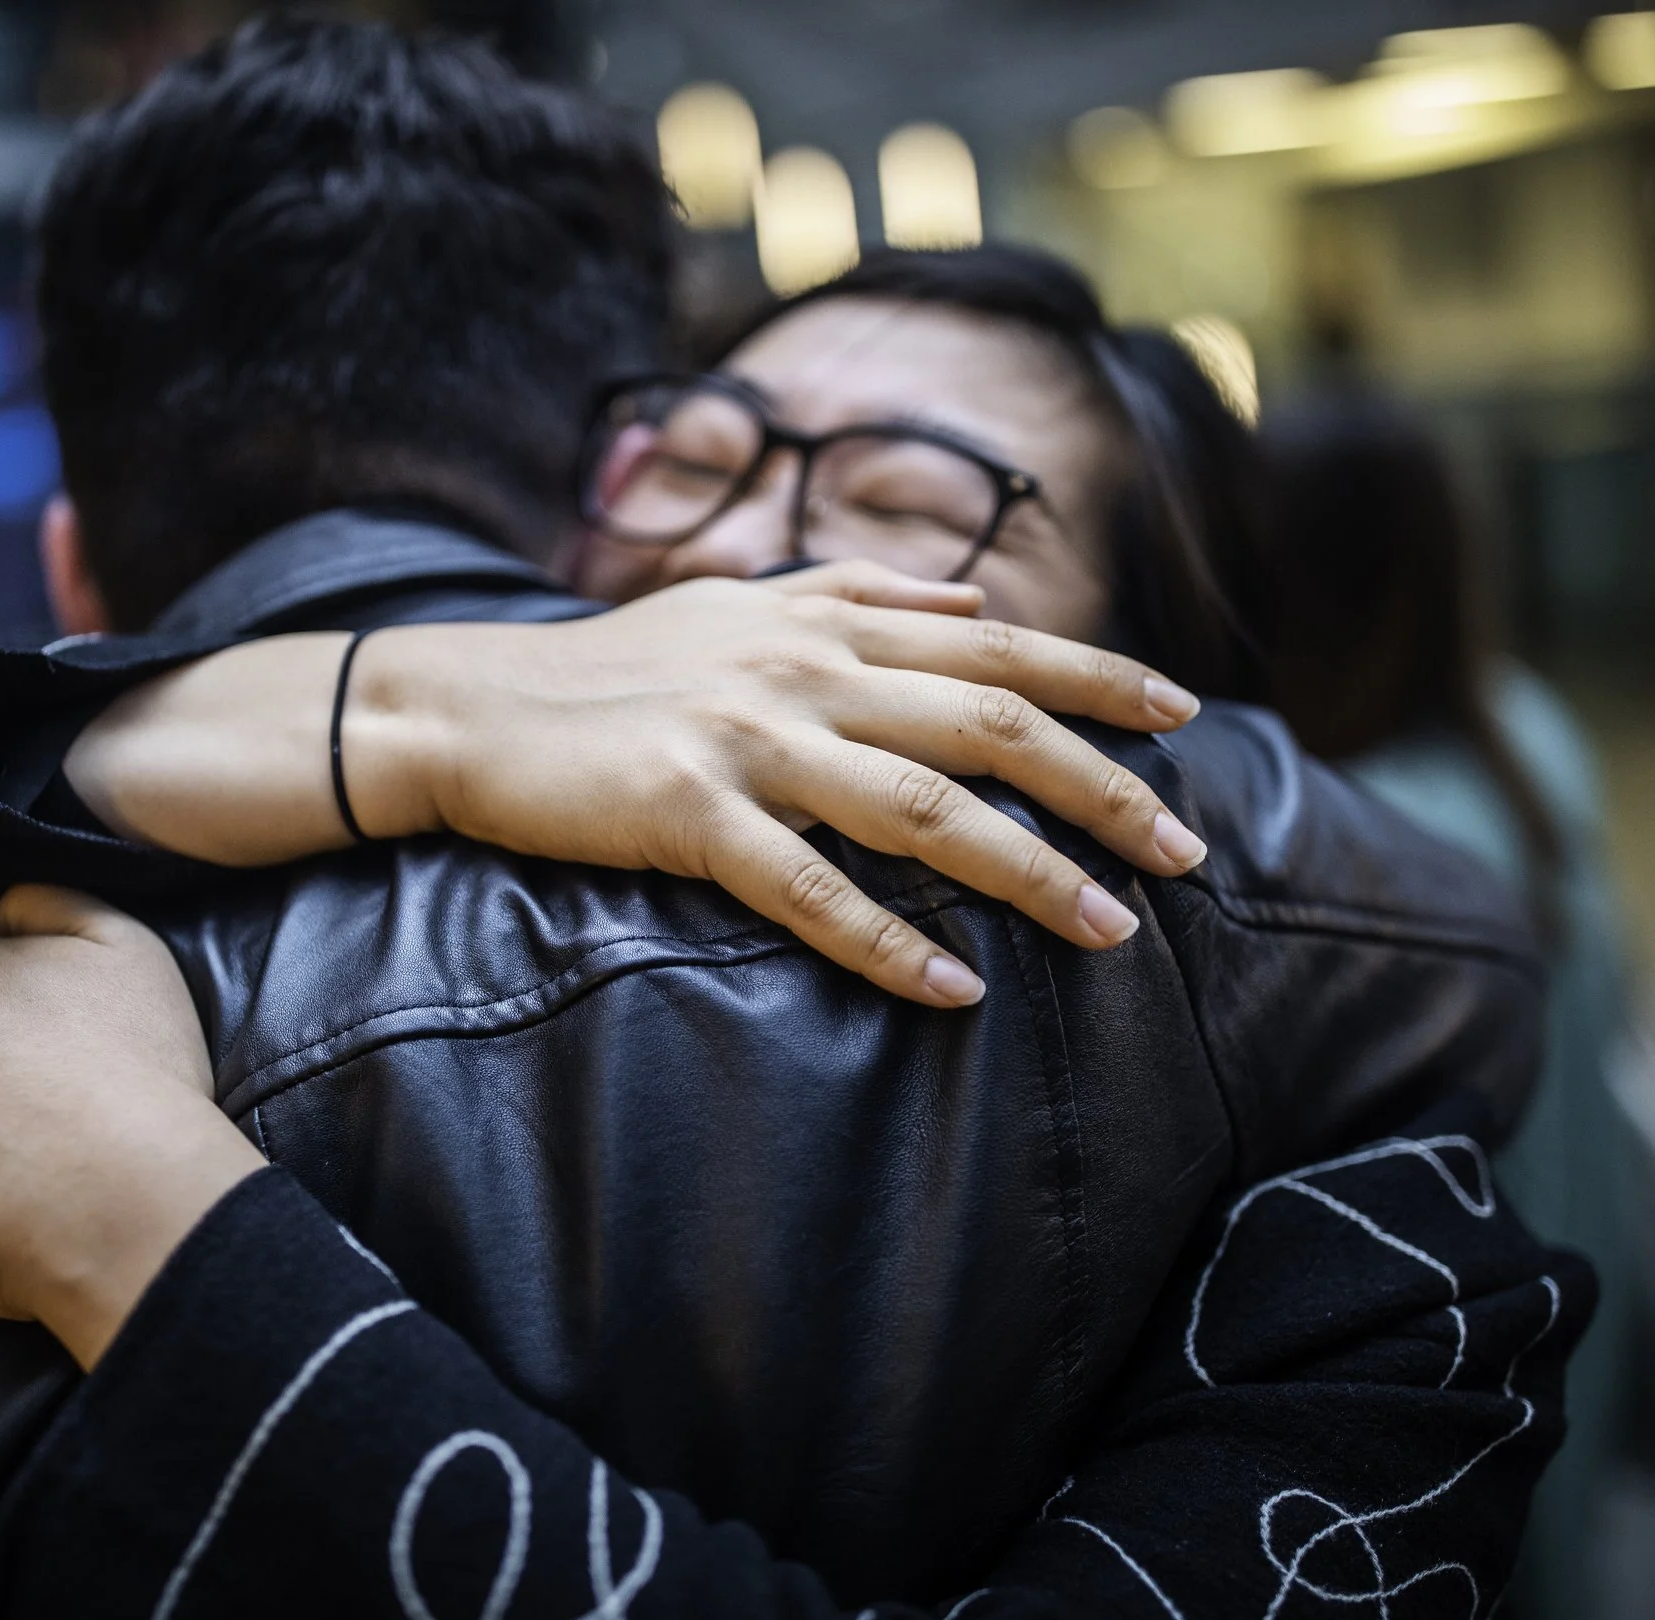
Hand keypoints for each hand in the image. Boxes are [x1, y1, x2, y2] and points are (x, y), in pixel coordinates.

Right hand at [69, 561, 1205, 1008]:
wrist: (468, 707)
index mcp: (823, 616)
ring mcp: (745, 738)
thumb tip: (969, 594)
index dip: (1096, 675)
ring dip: (1027, 870)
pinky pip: (808, 889)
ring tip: (1108, 930)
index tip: (1184, 714)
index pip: (992, 639)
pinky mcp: (684, 811)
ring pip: (922, 806)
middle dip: (1101, 783)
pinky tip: (954, 993)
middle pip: (987, 721)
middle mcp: (801, 667)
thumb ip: (859, 591)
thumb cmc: (612, 668)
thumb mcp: (739, 602)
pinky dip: (888, 944)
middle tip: (1185, 849)